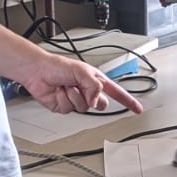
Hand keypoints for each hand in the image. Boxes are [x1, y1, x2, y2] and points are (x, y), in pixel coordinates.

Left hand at [18, 52, 142, 116]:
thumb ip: (94, 86)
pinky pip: (70, 110)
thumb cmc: (58, 66)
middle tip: (82, 88)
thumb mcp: (82, 71)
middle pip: (101, 105)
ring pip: (84, 108)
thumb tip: (96, 101)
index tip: (137, 109)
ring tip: (66, 86)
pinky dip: (63, 100)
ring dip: (74, 96)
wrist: (38, 72)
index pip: (116, 93)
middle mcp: (87, 91)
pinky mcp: (65, 107)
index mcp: (95, 81)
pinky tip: (58, 91)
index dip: (128, 101)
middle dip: (91, 97)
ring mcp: (76, 100)